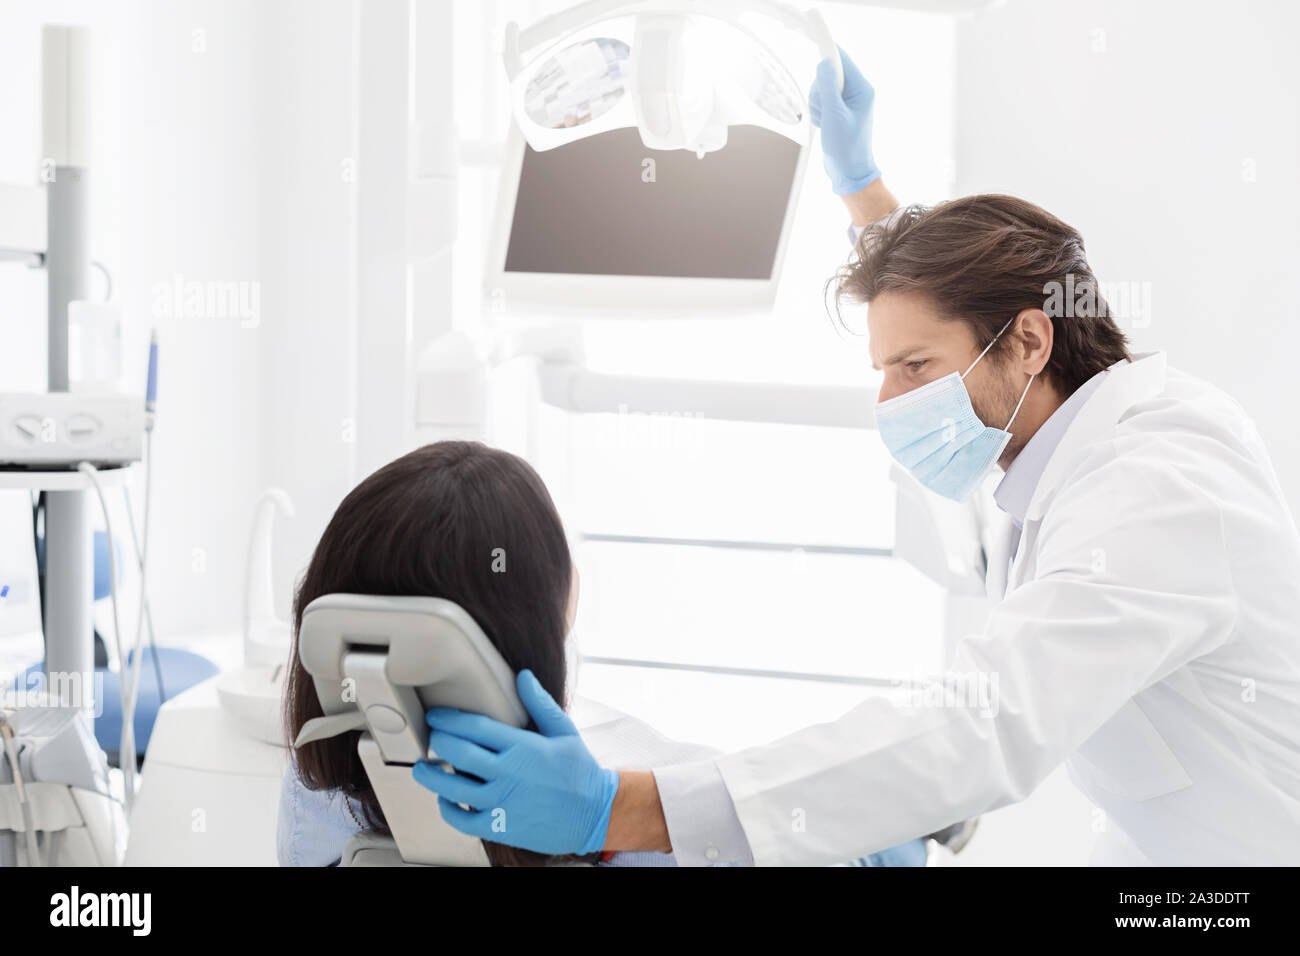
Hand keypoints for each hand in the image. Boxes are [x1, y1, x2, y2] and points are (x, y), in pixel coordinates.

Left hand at [412, 669, 619, 855]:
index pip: (475, 728)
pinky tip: (445, 798)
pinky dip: (447, 808)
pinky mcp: (500, 826)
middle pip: (459, 753)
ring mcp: (502, 802)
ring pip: (453, 788)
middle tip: (431, 736)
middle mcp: (508, 774)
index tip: (437, 716)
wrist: (594, 814)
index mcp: (523, 747)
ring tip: (423, 767)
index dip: (449, 719)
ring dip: (431, 775)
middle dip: (438, 741)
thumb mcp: (564, 731)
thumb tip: (522, 676)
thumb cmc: (580, 772)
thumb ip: (539, 703)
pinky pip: (462, 819)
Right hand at [808, 46, 880, 194]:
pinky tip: (824, 125)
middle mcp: (856, 92)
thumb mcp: (835, 116)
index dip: (828, 52)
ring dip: (818, 104)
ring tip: (826, 123)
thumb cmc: (847, 148)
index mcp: (862, 89)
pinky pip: (821, 100)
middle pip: (828, 73)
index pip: (843, 60)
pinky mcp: (838, 109)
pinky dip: (818, 112)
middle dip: (820, 91)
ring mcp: (846, 101)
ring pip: (822, 88)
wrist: (849, 172)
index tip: (814, 38)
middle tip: (825, 111)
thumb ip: (828, 87)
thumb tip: (824, 64)